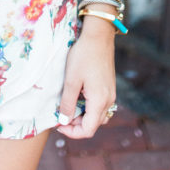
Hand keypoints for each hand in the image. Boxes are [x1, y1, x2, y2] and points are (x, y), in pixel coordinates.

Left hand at [55, 23, 116, 139]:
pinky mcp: (109, 87)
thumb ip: (68, 103)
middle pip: (94, 125)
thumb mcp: (71, 80)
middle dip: (76, 125)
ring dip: (83, 117)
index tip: (58, 125)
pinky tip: (78, 97)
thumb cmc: (83, 56)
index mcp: (99, 101)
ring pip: (98, 116)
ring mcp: (111, 94)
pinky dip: (89, 108)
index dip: (72, 133)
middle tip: (61, 115)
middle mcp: (109, 101)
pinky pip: (100, 105)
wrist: (98, 36)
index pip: (88, 130)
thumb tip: (64, 121)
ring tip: (69, 106)